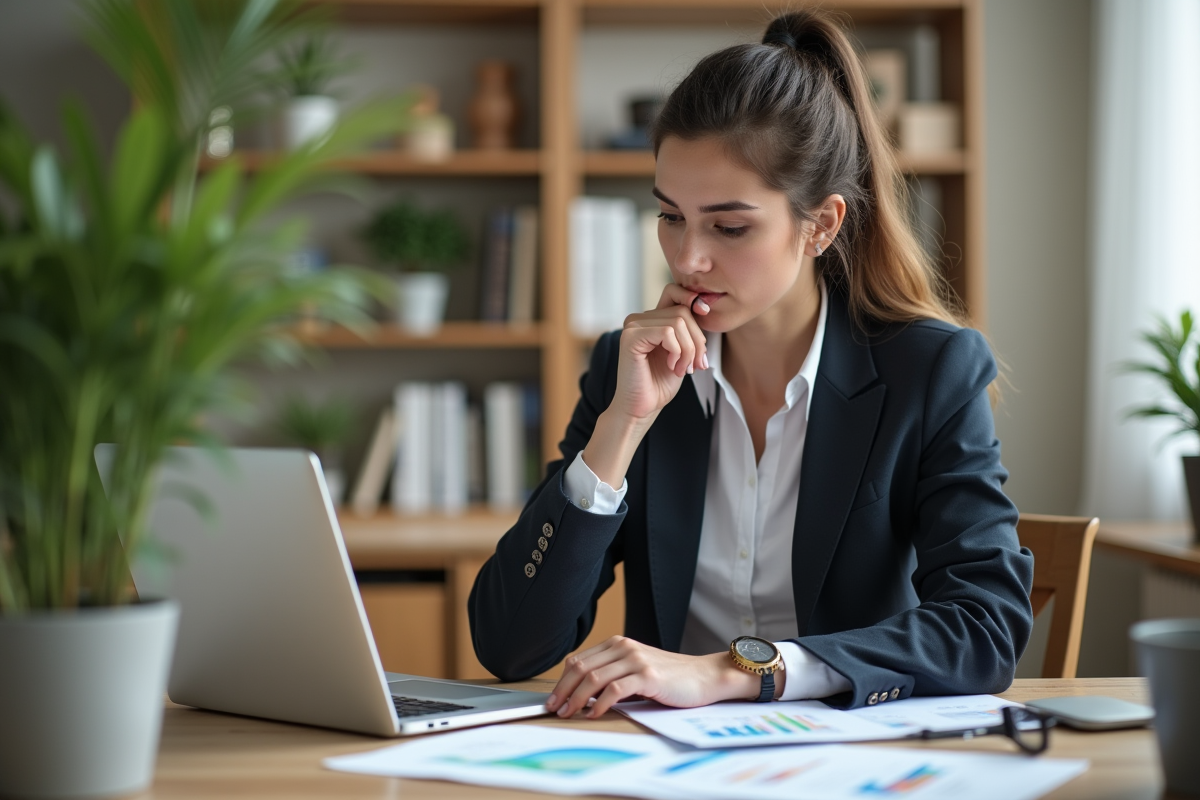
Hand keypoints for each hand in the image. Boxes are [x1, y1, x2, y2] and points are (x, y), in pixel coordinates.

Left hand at [544, 635, 761, 719]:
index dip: (562, 681)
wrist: (704, 677)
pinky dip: (600, 704)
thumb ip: (612, 673)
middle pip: (581, 668)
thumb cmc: (670, 678)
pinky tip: (594, 714)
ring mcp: (636, 660)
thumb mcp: (636, 669)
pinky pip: (615, 689)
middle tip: (554, 709)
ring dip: (576, 698)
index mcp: (618, 644)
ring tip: (569, 713)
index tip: (553, 699)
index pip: (579, 660)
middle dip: (563, 690)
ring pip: (594, 678)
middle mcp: (624, 647)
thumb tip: (581, 694)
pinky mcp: (647, 675)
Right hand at [608, 284, 710, 422]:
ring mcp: (632, 326)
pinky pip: (667, 332)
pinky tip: (672, 367)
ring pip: (678, 322)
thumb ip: (688, 331)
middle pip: (682, 311)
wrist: (641, 408)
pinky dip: (677, 352)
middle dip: (697, 340)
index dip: (692, 299)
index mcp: (649, 320)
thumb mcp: (682, 353)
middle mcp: (638, 319)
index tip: (706, 315)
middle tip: (696, 365)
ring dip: (689, 350)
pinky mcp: (631, 337)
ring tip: (683, 369)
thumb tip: (704, 308)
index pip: (674, 293)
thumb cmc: (660, 384)